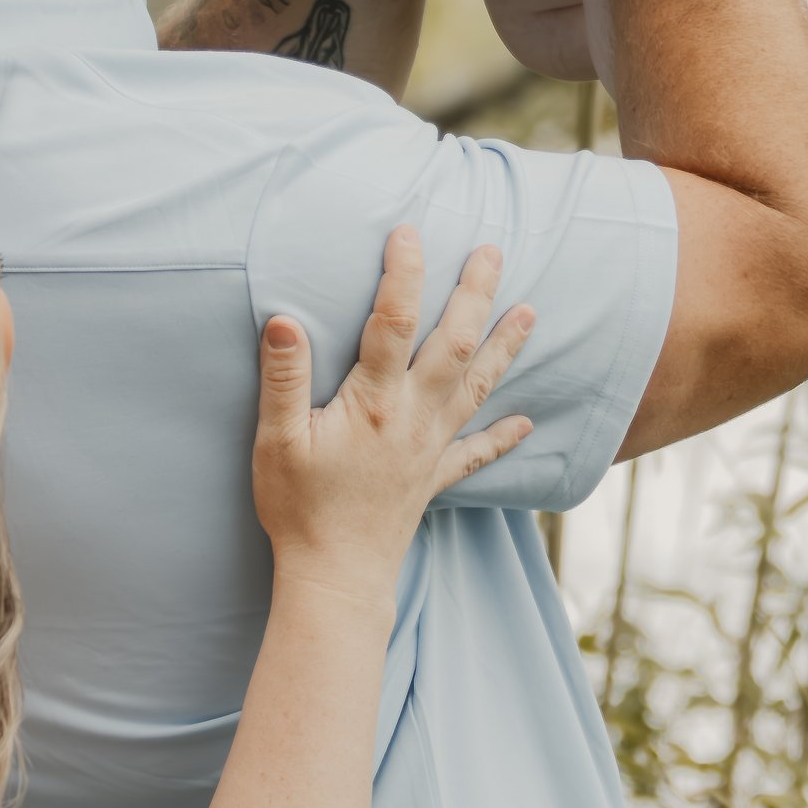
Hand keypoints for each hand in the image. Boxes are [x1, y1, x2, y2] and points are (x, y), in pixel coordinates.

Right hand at [252, 230, 533, 603]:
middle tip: (492, 250)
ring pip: (477, 387)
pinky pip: (477, 452)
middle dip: (475, 293)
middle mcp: (412, 418)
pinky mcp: (434, 478)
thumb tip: (283, 320)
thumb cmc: (299, 508)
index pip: (392, 321)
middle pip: (453, 343)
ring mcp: (430, 448)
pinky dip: (504, 436)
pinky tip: (526, 423)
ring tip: (531, 312)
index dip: (402, 272)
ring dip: (504, 347)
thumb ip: (284, 379)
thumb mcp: (276, 440)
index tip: (408, 230)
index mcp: (373, 401)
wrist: (335, 577)